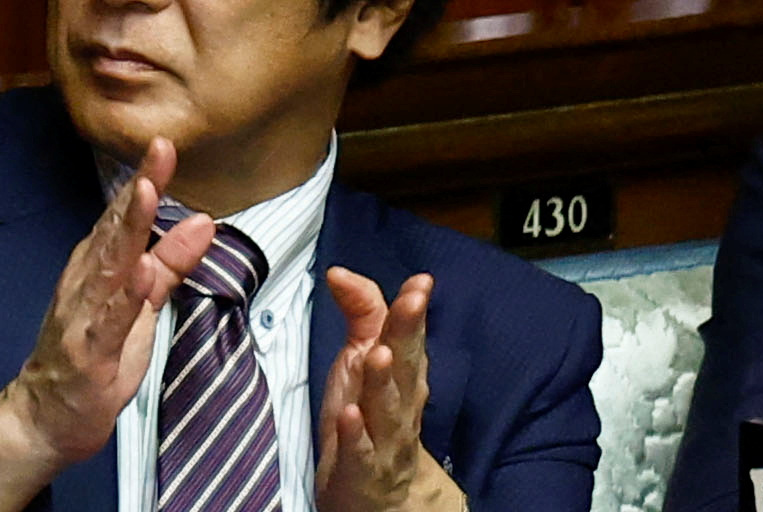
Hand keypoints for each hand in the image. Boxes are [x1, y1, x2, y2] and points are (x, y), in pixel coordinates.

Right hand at [0, 138, 220, 511]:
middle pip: (115, 229)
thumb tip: (202, 219)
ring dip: (127, 228)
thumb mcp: (140, 305)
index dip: (145, 179)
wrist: (45, 414)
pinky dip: (123, 294)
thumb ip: (170, 263)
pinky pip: (108, 320)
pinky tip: (139, 273)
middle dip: (139, 189)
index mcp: (98, 266)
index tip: (164, 145)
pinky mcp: (89, 352)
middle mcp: (86, 280)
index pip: (124, 216)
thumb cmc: (93, 356)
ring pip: (109, 265)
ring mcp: (84, 314)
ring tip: (146, 193)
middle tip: (160, 149)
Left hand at [318, 269, 457, 511]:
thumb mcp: (361, 360)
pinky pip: (360, 452)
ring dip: (383, 381)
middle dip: (407, 334)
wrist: (377, 495)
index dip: (412, 312)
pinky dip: (356, 434)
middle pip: (406, 368)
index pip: (410, 340)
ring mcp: (383, 441)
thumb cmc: (368, 417)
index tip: (421, 283)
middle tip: (411, 302)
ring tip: (378, 352)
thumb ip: (360, 315)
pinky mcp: (360, 470)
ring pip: (387, 409)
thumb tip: (341, 272)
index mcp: (403, 378)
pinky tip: (349, 414)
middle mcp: (401, 407)